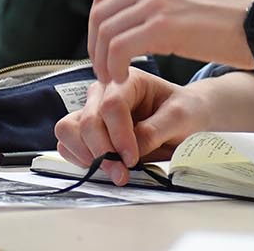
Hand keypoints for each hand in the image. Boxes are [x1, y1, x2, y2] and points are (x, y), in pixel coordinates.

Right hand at [53, 69, 211, 184]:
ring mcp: (93, 110)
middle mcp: (104, 92)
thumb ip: (155, 130)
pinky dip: (79, 158)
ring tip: (112, 171)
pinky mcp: (87, 131)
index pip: (111, 105)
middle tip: (122, 174)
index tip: (132, 158)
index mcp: (128, 80)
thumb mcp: (180, 117)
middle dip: (103, 152)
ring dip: (86, 155)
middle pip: (88, 120)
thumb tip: (130, 150)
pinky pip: (67, 143)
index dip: (119, 136)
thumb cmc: (185, 110)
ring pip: (68, 129)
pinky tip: (102, 166)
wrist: (187, 117)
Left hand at [88, 0, 253, 83]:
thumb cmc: (232, 20)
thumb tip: (136, 24)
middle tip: (104, 71)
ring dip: (102, 60)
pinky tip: (124, 78)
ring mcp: (157, 1)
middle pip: (100, 12)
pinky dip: (114, 66)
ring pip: (107, 31)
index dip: (97, 27)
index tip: (103, 52)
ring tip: (113, 79)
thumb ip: (160, 4)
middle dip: (95, 45)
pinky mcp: (164, 25)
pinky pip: (120, 47)